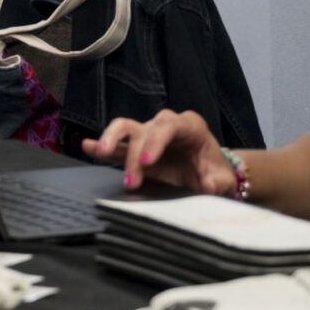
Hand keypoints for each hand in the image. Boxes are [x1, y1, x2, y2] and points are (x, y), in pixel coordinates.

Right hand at [85, 108, 239, 195]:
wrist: (210, 174)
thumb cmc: (216, 173)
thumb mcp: (223, 180)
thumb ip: (217, 182)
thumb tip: (207, 184)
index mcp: (190, 127)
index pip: (169, 126)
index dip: (156, 141)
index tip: (148, 162)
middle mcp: (166, 125)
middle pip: (144, 131)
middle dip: (134, 157)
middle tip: (132, 183)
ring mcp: (148, 134)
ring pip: (124, 127)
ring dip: (111, 139)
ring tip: (101, 152)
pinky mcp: (135, 147)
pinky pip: (117, 142)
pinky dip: (101, 144)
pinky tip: (87, 146)